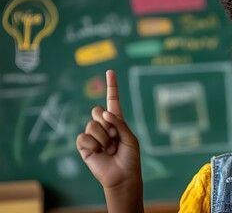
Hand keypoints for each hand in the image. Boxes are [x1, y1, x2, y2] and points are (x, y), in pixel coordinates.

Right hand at [76, 70, 141, 188]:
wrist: (123, 176)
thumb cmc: (130, 158)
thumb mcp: (130, 137)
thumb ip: (119, 123)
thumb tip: (103, 112)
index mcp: (117, 122)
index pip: (113, 101)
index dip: (112, 86)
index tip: (110, 71)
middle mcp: (104, 126)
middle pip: (98, 110)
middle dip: (107, 122)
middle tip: (114, 138)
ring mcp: (93, 135)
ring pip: (92, 124)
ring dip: (104, 137)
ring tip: (109, 149)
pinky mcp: (84, 146)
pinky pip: (84, 137)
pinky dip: (94, 145)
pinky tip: (99, 153)